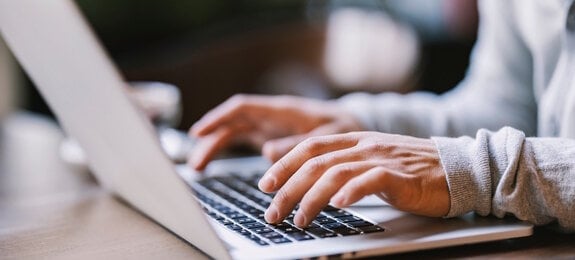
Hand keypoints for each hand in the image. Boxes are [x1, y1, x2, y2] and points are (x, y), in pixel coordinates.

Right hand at [189, 94, 362, 169]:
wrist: (354, 127)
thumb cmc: (343, 128)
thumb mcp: (328, 136)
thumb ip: (298, 144)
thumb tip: (267, 152)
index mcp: (283, 110)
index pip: (243, 107)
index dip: (219, 117)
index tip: (199, 131)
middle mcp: (271, 116)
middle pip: (232, 122)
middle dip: (211, 138)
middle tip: (195, 162)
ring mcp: (268, 126)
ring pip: (233, 132)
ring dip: (214, 146)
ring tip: (198, 168)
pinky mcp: (270, 138)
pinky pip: (242, 141)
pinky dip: (226, 150)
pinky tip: (213, 164)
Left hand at [258, 131, 449, 226]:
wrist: (456, 167)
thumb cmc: (412, 170)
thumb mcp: (372, 160)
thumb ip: (344, 165)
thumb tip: (311, 183)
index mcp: (354, 139)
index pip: (309, 147)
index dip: (283, 164)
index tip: (265, 184)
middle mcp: (364, 145)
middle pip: (315, 162)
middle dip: (288, 188)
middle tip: (273, 212)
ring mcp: (381, 157)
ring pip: (335, 173)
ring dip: (311, 198)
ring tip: (299, 219)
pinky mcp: (400, 174)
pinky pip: (370, 180)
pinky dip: (351, 192)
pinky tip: (338, 206)